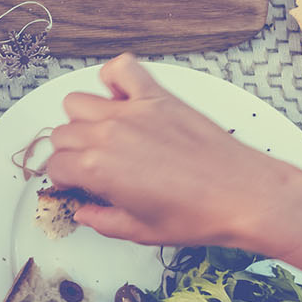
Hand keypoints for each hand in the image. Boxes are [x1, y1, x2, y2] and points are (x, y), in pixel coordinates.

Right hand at [42, 55, 301, 249]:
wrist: (245, 195)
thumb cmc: (199, 215)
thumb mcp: (140, 232)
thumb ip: (102, 221)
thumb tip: (84, 212)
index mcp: (97, 170)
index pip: (56, 167)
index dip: (65, 180)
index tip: (79, 186)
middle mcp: (106, 134)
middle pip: (62, 133)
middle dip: (72, 153)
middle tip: (95, 167)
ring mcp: (131, 111)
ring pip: (78, 102)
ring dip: (84, 119)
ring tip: (105, 135)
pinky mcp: (157, 97)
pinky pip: (121, 69)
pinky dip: (114, 78)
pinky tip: (122, 98)